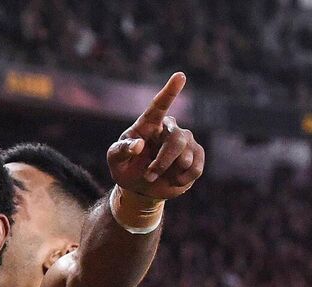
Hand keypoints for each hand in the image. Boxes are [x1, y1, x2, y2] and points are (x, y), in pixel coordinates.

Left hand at [107, 72, 204, 200]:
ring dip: (168, 172)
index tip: (180, 76)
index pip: (159, 106)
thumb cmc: (126, 167)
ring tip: (154, 177)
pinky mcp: (196, 155)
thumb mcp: (115, 160)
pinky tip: (173, 180)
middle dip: (163, 162)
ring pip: (186, 156)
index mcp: (148, 124)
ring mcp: (185, 141)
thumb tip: (139, 145)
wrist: (140, 186)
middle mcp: (169, 128)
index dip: (170, 91)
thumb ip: (121, 151)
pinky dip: (182, 178)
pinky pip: (196, 167)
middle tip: (149, 175)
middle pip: (176, 140)